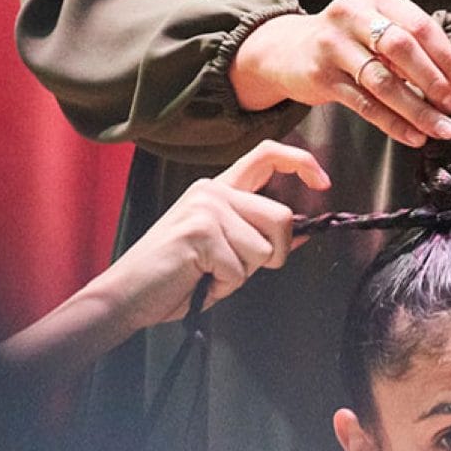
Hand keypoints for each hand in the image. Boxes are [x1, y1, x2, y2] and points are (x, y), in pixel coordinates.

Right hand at [95, 140, 330, 329]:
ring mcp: (205, 208)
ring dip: (243, 274)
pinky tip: (197, 279)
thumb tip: (307, 232)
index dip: (301, 163)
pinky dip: (223, 286)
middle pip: (281, 219)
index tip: (323, 182)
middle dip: (274, 255)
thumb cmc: (175, 277)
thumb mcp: (227, 253)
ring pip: (264, 249)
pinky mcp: (199, 231)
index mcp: (218, 190)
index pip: (266, 155)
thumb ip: (260, 236)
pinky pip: (240, 270)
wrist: (127, 295)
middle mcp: (212, 190)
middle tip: (237, 270)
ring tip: (209, 274)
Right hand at [231, 0, 450, 147]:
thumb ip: (411, 41)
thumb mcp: (377, 24)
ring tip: (441, 128)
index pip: (420, 25)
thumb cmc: (349, 39)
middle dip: (433, 81)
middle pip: (402, 49)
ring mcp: (333, 44)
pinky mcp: (321, 76)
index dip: (446, 56)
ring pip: (384, 81)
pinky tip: (413, 136)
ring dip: (417, 109)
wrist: (290, 51)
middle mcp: (351, 13)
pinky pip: (365, 105)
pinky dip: (393, 124)